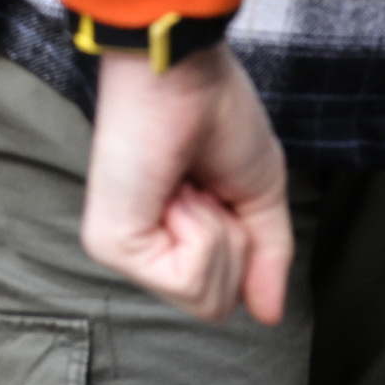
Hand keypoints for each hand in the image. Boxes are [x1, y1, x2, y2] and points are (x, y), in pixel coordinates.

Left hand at [82, 44, 291, 325]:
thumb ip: (265, 258)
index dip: (244, 248)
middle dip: (233, 243)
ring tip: (187, 185)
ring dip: (217, 233)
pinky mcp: (114, 244)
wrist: (184, 70)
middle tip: (204, 186)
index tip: (221, 191)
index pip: (221, 295)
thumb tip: (270, 314)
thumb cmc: (215, 112)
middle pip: (216, 305)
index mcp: (170, 236)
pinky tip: (176, 191)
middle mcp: (141, 247)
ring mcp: (123, 249)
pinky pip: (189, 280)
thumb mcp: (258, 194)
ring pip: (206, 298)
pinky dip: (203, 231)